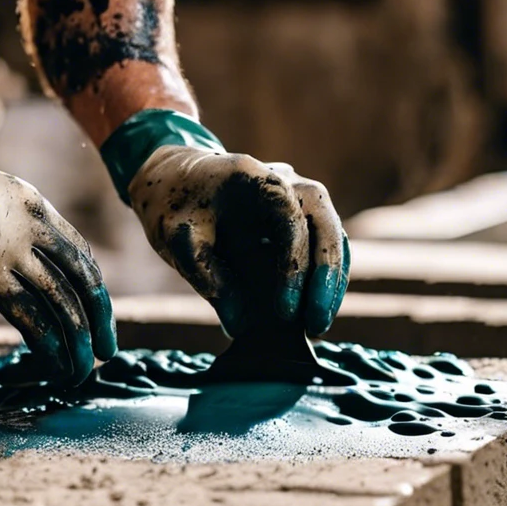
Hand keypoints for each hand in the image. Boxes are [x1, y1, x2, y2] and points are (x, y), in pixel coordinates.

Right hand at [0, 125, 116, 382]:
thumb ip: (31, 231)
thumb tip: (59, 283)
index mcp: (31, 208)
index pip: (82, 262)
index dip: (99, 302)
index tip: (104, 332)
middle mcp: (16, 233)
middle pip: (71, 295)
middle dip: (89, 335)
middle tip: (95, 363)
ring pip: (41, 317)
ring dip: (60, 353)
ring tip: (67, 374)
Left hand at [128, 145, 348, 337]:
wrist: (174, 181)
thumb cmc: (173, 205)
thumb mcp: (176, 236)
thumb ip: (204, 272)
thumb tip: (237, 325)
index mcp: (255, 178)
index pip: (291, 220)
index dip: (293, 267)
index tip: (284, 311)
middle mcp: (287, 182)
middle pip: (326, 225)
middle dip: (326, 278)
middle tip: (315, 325)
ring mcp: (298, 198)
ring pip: (333, 237)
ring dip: (331, 283)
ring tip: (316, 327)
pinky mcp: (298, 218)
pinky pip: (323, 246)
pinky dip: (322, 279)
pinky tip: (311, 313)